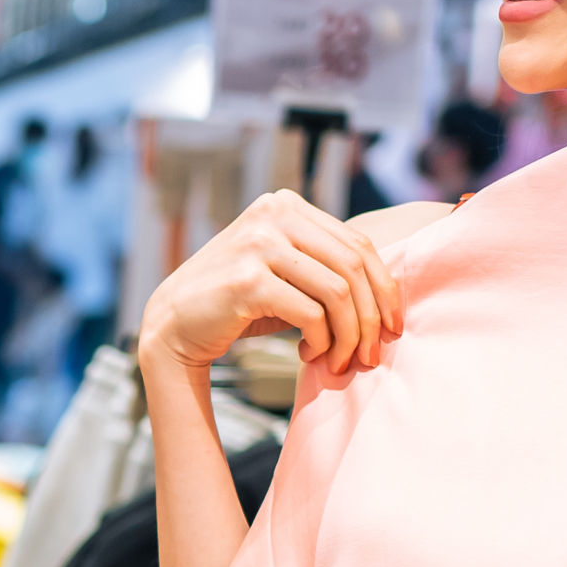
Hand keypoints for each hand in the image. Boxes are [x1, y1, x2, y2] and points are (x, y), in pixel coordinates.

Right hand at [137, 190, 404, 374]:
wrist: (174, 324)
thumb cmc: (238, 304)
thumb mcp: (286, 272)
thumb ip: (324, 266)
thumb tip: (389, 292)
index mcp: (286, 204)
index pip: (358, 243)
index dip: (384, 287)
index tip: (393, 326)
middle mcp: (273, 213)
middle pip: (354, 266)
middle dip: (372, 317)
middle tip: (372, 354)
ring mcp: (258, 243)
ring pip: (337, 292)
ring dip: (349, 335)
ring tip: (339, 361)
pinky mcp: (248, 279)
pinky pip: (311, 314)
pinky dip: (321, 342)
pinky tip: (309, 355)